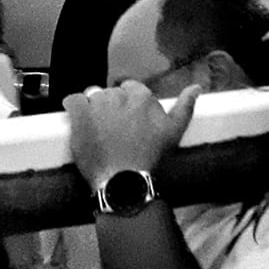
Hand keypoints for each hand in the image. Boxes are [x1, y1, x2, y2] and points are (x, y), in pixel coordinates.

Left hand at [65, 79, 201, 184]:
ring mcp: (97, 104)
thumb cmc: (151, 157)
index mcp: (142, 96)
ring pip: (91, 95)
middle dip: (110, 106)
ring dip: (92, 107)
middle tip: (111, 128)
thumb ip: (185, 106)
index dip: (127, 103)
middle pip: (110, 93)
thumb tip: (197, 87)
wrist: (124, 181)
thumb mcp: (174, 132)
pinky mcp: (79, 116)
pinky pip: (72, 100)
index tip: (126, 119)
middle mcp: (119, 95)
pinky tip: (76, 118)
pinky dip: (72, 106)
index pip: (130, 88)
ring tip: (94, 127)